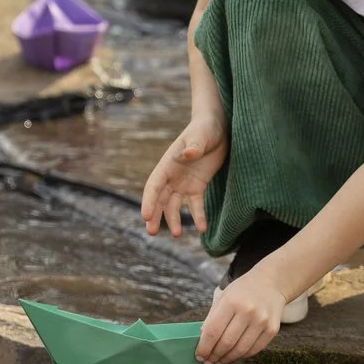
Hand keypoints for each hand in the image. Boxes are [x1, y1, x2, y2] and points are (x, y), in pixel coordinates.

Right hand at [141, 114, 227, 237]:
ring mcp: (183, 183)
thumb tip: (188, 154)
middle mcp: (172, 176)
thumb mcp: (200, 136)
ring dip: (173, 220)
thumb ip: (195, 146)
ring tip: (177, 235)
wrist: (217, 128)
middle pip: (160, 199)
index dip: (149, 201)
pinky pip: (195, 204)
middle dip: (155, 216)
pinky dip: (198, 216)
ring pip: (174, 205)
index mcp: (167, 164)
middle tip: (151, 232)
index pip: (154, 185)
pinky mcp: (197, 186)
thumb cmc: (205, 129)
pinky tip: (202, 229)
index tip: (145, 216)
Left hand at [199, 269, 282, 363]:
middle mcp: (248, 311)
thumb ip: (212, 318)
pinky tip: (235, 355)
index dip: (204, 348)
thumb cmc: (243, 291)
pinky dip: (242, 356)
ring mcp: (262, 321)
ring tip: (220, 360)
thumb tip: (203, 342)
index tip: (199, 356)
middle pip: (226, 343)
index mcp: (231, 302)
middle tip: (209, 361)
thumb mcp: (223, 297)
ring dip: (227, 359)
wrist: (270, 283)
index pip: (213, 331)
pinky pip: (254, 350)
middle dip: (214, 356)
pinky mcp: (272, 329)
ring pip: (240, 350)